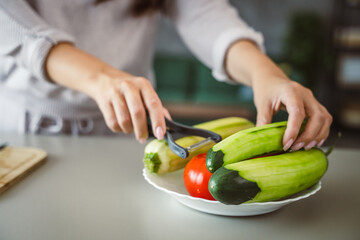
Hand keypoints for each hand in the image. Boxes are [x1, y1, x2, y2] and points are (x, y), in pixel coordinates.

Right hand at [46, 43, 167, 142]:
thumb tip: (169, 123)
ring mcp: (115, 94)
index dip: (158, 120)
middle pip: (138, 112)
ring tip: (131, 129)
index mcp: (143, 85)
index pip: (153, 103)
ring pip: (124, 120)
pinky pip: (113, 123)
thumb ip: (156, 107)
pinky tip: (121, 125)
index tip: (160, 134)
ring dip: (129, 130)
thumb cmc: (129, 90)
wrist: (103, 79)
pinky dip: (119, 129)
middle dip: (142, 130)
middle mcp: (129, 87)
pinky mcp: (104, 102)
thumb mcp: (144, 92)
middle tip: (143, 138)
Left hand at [253, 78, 331, 150]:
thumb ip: (263, 120)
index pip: (297, 112)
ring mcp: (313, 100)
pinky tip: (312, 142)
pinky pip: (325, 120)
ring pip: (325, 118)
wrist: (272, 79)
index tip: (286, 144)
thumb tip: (262, 140)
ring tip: (304, 148)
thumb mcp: (261, 104)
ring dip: (317, 135)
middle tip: (295, 148)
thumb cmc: (266, 91)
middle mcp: (306, 95)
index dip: (294, 130)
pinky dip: (321, 132)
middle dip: (309, 135)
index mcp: (291, 91)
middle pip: (318, 116)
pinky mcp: (315, 106)